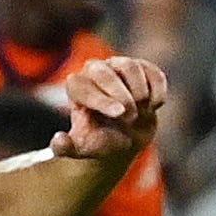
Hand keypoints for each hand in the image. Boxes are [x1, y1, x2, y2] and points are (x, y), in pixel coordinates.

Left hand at [52, 56, 167, 161]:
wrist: (125, 140)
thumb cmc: (100, 142)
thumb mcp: (81, 150)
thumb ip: (66, 148)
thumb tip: (58, 141)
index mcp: (77, 88)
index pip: (83, 86)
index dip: (102, 99)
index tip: (119, 114)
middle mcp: (95, 71)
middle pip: (105, 71)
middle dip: (121, 95)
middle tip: (129, 117)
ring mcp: (119, 66)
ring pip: (130, 67)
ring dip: (139, 92)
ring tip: (139, 113)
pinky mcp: (143, 68)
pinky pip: (153, 72)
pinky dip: (157, 90)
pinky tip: (153, 106)